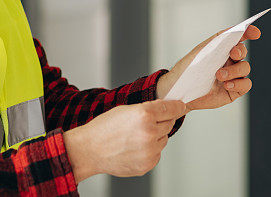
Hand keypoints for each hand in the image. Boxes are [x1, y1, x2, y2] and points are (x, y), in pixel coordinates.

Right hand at [62, 99, 187, 181]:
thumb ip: (148, 109)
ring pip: (164, 139)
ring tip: (136, 136)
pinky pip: (157, 153)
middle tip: (148, 122)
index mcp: (144, 114)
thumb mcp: (126, 110)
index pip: (171, 108)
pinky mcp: (147, 164)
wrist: (90, 150)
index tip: (181, 106)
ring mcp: (149, 151)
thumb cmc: (104, 129)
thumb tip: (166, 110)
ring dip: (156, 136)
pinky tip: (135, 148)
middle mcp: (149, 132)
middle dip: (163, 121)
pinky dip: (151, 150)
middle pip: (170, 123)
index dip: (177, 106)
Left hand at [156, 24, 260, 110]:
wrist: (181, 91)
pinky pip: (246, 84)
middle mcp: (230, 61)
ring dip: (234, 70)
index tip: (254, 32)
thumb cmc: (190, 69)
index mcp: (222, 49)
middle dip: (240, 50)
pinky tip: (226, 85)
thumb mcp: (201, 51)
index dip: (248, 32)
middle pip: (243, 51)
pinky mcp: (234, 90)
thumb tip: (234, 30)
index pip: (238, 37)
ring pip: (245, 68)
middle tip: (232, 53)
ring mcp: (233, 75)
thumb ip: (217, 40)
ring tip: (219, 75)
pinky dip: (238, 83)